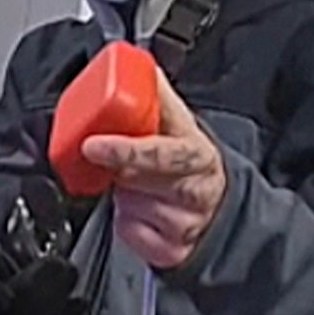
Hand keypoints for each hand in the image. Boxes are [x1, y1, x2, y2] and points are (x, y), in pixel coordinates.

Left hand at [80, 66, 225, 268]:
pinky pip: (129, 234)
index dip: (123, 149)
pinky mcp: (169, 251)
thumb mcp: (180, 125)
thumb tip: (135, 63)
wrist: (222, 213)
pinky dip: (126, 222)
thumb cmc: (190, 161)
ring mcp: (183, 224)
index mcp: (195, 154)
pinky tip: (139, 211)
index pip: (158, 151)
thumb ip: (155, 94)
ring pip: (128, 208)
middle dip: (118, 170)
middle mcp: (193, 190)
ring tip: (136, 186)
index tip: (92, 145)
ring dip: (122, 196)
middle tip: (110, 160)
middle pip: (137, 180)